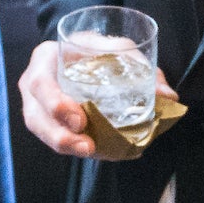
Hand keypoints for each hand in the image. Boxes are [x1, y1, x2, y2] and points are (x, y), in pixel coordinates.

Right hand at [18, 40, 175, 157]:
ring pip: (44, 134)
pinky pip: (58, 139)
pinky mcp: (50, 123)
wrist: (86, 54)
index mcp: (45, 59)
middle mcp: (35, 84)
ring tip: (95, 153)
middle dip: (60, 137)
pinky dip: (78, 148)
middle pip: (36, 117)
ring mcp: (39, 107)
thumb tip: (168, 95)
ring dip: (68, 147)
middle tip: (88, 146)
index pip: (39, 83)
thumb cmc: (97, 48)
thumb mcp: (117, 48)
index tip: (80, 120)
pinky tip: (103, 152)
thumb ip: (139, 66)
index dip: (55, 105)